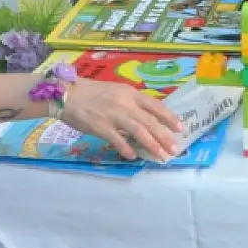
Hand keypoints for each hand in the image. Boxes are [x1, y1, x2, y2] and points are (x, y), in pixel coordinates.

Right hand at [60, 80, 183, 160]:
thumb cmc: (93, 93)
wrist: (67, 94)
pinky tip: (133, 156)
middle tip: (175, 149)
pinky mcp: (101, 127)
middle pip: (150, 121)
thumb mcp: (117, 91)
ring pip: (138, 131)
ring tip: (161, 155)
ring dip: (152, 145)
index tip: (180, 128)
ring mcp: (114, 115)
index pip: (156, 106)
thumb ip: (132, 103)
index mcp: (131, 93)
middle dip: (165, 136)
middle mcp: (125, 103)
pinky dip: (126, 148)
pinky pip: (117, 140)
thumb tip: (147, 117)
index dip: (169, 117)